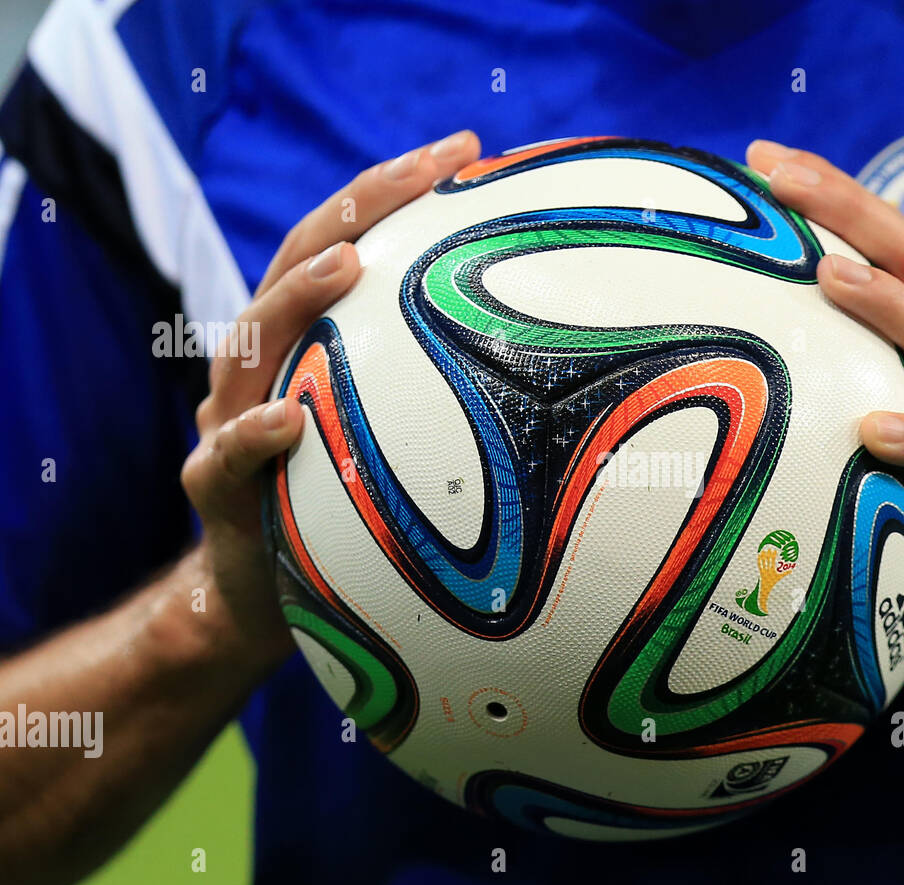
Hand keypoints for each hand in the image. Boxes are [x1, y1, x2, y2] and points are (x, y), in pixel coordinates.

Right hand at [179, 130, 480, 668]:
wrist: (265, 599)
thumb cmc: (347, 512)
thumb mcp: (400, 439)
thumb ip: (447, 393)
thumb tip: (570, 365)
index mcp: (308, 345)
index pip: (344, 243)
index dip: (393, 190)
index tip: (464, 147)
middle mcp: (263, 368)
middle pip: (295, 266)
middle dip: (354, 209)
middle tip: (420, 168)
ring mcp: (227, 421)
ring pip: (248, 345)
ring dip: (296, 299)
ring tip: (349, 264)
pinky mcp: (214, 489)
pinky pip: (226, 457)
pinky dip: (255, 435)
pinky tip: (290, 419)